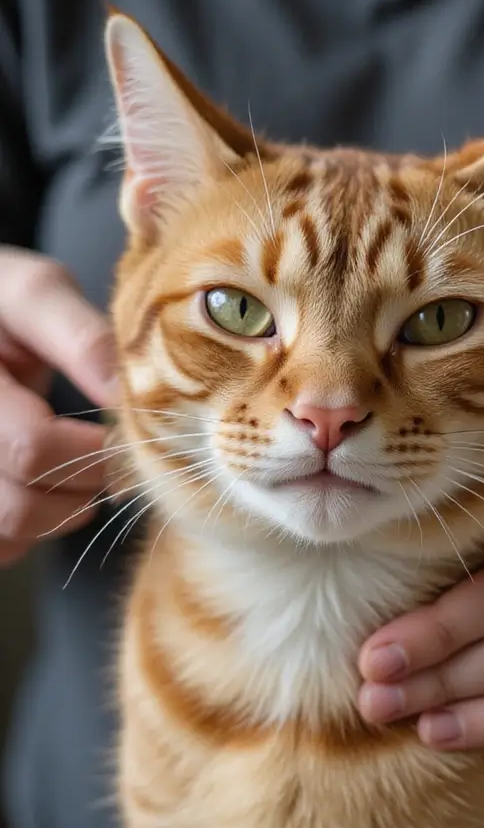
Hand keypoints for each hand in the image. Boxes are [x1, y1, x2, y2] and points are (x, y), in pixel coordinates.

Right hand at [0, 247, 116, 565]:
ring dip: (55, 518)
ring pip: (5, 533)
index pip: (31, 447)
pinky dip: (24, 534)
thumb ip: (80, 337)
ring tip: (78, 478)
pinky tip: (39, 491)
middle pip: (16, 505)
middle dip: (79, 489)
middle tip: (107, 463)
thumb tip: (127, 393)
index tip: (117, 434)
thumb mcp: (31, 293)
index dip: (90, 452)